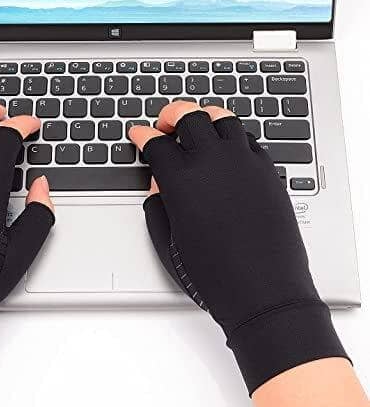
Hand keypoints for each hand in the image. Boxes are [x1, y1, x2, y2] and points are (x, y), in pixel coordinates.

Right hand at [129, 101, 347, 394]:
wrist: (263, 292)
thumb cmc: (214, 275)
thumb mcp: (168, 242)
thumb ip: (158, 204)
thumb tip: (160, 182)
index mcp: (182, 180)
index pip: (156, 143)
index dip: (143, 135)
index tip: (139, 134)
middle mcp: (213, 163)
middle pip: (189, 116)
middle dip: (171, 114)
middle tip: (165, 122)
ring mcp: (244, 163)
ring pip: (223, 118)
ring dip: (205, 117)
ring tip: (198, 126)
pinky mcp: (268, 172)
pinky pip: (249, 140)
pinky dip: (233, 137)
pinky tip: (228, 149)